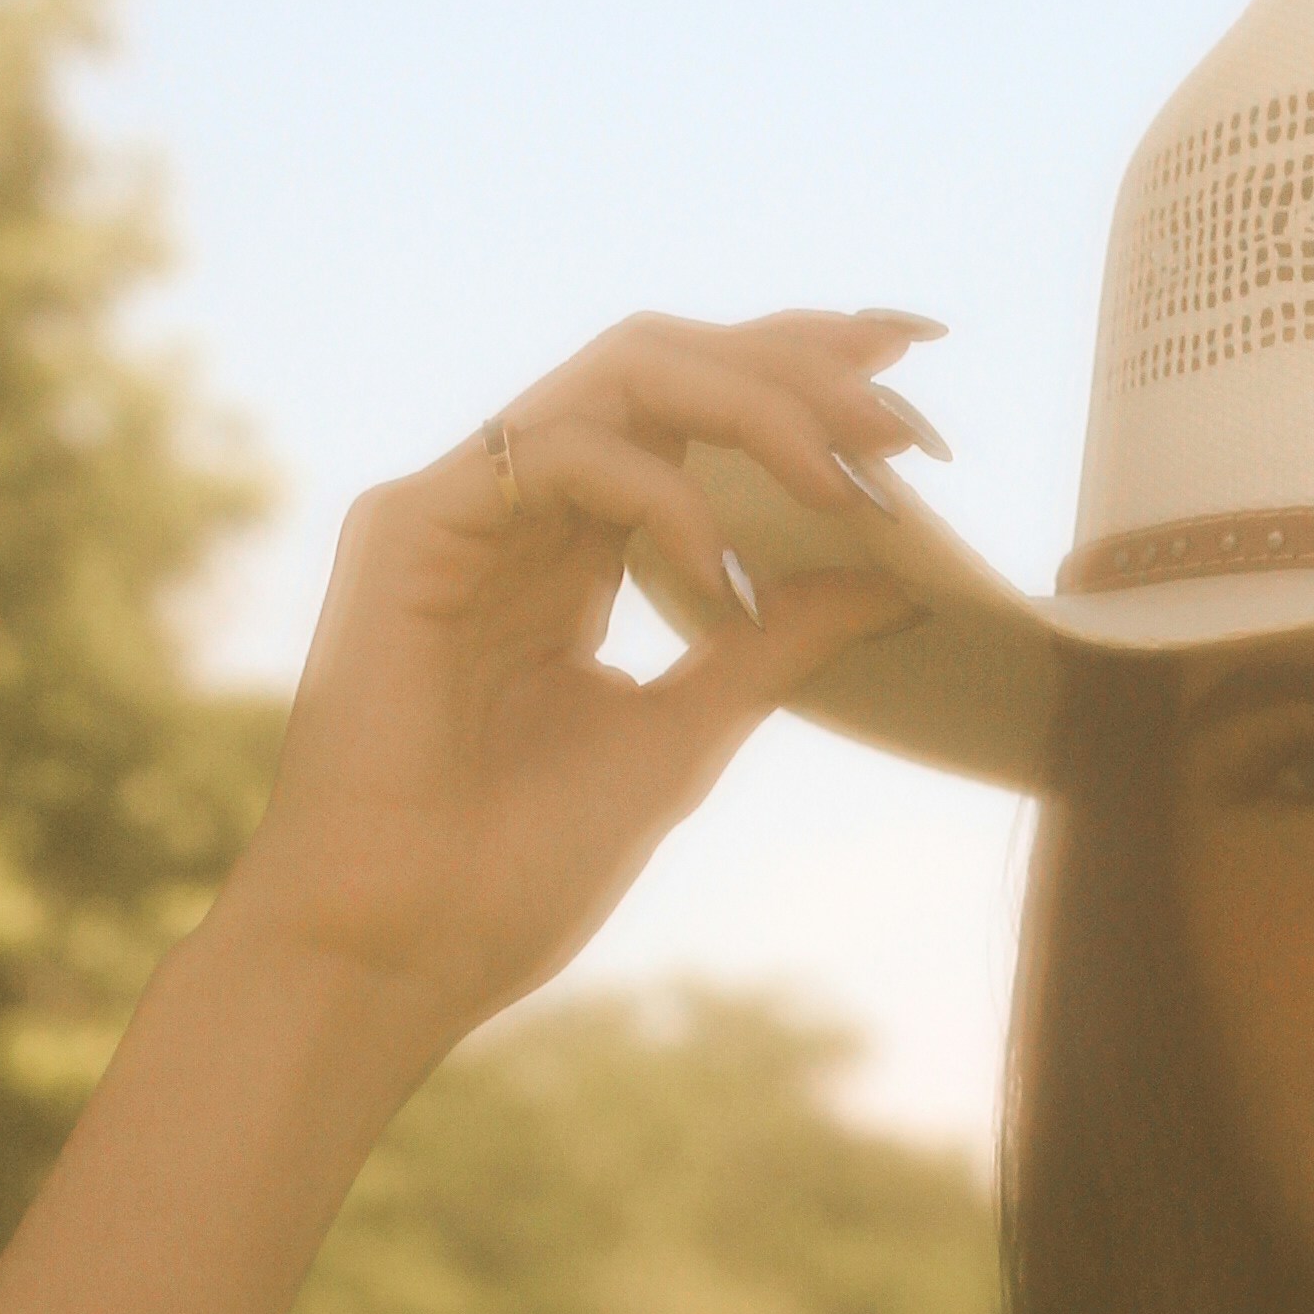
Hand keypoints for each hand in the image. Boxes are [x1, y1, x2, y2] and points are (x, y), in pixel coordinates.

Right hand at [216, 308, 940, 1046]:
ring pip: (621, 375)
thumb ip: (780, 643)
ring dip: (758, 406)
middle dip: (800, 367)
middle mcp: (515, 506)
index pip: (692, 408)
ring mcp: (457, 508)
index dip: (801, 364)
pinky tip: (724, 572)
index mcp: (573, 547)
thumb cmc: (518, 868)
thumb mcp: (689, 732)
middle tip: (905, 427)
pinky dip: (663, 495)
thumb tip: (903, 582)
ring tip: (848, 479)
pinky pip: (558, 450)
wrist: (398, 953)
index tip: (914, 362)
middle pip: (667, 360)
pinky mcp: (407, 527)